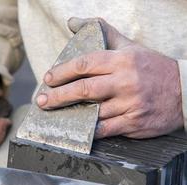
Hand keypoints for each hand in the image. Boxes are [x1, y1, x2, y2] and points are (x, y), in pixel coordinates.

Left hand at [37, 18, 182, 138]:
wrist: (185, 91)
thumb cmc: (151, 68)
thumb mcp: (130, 46)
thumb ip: (103, 33)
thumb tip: (75, 22)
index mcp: (122, 60)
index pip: (85, 64)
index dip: (63, 71)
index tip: (49, 78)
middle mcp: (125, 82)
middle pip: (85, 90)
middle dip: (59, 96)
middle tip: (43, 100)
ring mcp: (130, 104)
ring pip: (93, 112)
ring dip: (71, 114)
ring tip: (54, 115)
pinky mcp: (135, 123)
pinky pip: (106, 129)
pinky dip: (89, 130)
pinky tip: (77, 128)